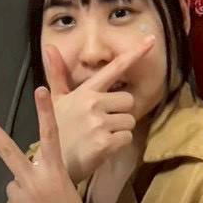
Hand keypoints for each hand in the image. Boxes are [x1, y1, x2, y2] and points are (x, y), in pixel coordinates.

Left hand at [0, 88, 113, 202]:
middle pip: (9, 152)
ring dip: (25, 194)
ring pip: (15, 187)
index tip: (39, 89)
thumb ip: (47, 184)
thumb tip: (24, 182)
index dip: (44, 113)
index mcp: (56, 176)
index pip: (50, 137)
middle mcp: (34, 184)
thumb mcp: (69, 199)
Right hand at [43, 40, 149, 182]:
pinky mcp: (105, 142)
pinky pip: (127, 137)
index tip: (152, 40)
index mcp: (85, 91)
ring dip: (120, 130)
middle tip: (103, 123)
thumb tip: (50, 47)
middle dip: (121, 112)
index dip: (135, 53)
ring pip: (130, 120)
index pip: (114, 68)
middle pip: (129, 99)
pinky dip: (119, 144)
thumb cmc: (58, 129)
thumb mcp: (56, 100)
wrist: (52, 163)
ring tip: (101, 135)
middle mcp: (93, 103)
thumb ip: (58, 74)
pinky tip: (103, 147)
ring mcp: (99, 123)